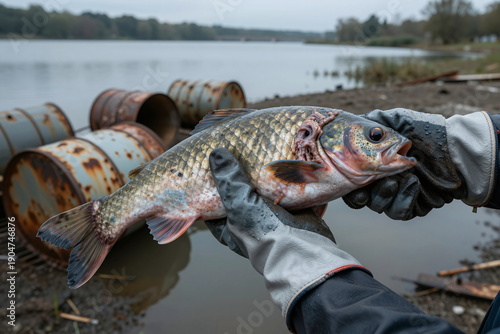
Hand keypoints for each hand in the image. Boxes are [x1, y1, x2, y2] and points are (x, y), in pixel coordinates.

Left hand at [205, 148, 369, 328]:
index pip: (214, 205)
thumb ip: (229, 179)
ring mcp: (275, 219)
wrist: (302, 249)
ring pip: (269, 193)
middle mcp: (251, 222)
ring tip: (265, 154)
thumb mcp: (239, 202)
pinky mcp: (296, 214)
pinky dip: (293, 182)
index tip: (211, 167)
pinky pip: (293, 194)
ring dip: (270, 178)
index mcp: (230, 225)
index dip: (211, 188)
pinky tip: (290, 164)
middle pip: (243, 195)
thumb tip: (216, 154)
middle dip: (245, 178)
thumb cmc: (263, 232)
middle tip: (241, 155)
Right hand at [343, 108, 495, 219]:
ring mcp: (398, 195)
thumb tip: (352, 122)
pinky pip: (400, 212)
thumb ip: (371, 122)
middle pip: (363, 199)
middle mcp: (381, 183)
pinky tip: (414, 184)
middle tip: (383, 180)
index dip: (348, 187)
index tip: (354, 183)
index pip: (351, 183)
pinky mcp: (414, 206)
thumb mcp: (395, 119)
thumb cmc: (425, 130)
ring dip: (387, 195)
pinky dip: (404, 200)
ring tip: (402, 179)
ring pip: (380, 206)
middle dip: (369, 192)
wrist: (456, 147)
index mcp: (372, 166)